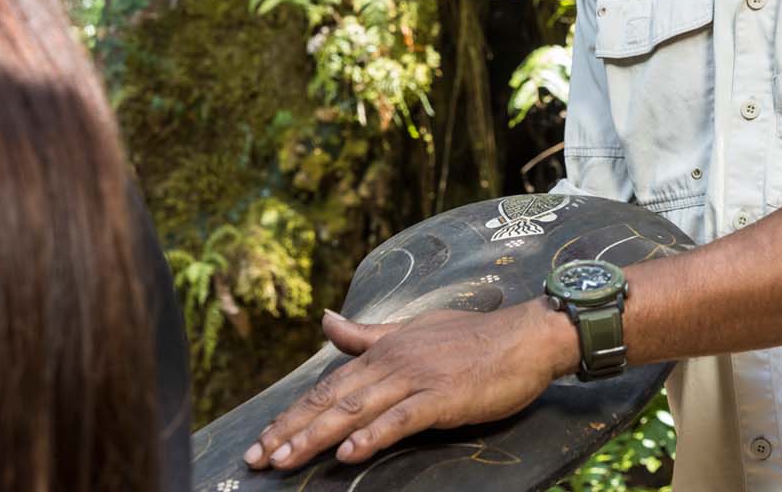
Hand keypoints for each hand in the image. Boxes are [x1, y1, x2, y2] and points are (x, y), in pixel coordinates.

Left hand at [243, 300, 578, 470]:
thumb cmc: (472, 337)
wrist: (524, 336)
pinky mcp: (441, 398)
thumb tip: (325, 321)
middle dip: (290, 430)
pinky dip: (372, 436)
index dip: (292, 414)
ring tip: (285, 459)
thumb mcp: (412, 330)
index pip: (327, 386)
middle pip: (331, 400)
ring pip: (355, 410)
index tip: (262, 439)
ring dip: (316, 436)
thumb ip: (366, 334)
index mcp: (382, 350)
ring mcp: (415, 379)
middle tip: (257, 458)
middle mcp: (391, 362)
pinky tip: (348, 454)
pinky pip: (400, 419)